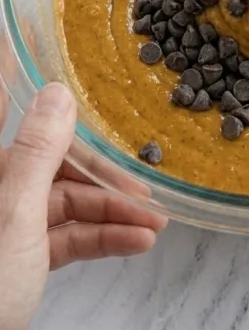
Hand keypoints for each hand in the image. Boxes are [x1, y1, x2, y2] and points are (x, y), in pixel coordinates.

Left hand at [0, 83, 166, 329]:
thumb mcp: (14, 215)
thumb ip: (37, 152)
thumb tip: (57, 94)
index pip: (6, 108)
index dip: (35, 90)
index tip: (62, 68)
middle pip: (52, 164)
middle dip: (102, 177)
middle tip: (146, 189)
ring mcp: (7, 226)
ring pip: (66, 202)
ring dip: (112, 212)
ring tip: (154, 224)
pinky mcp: (19, 260)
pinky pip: (67, 237)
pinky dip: (102, 238)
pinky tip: (136, 242)